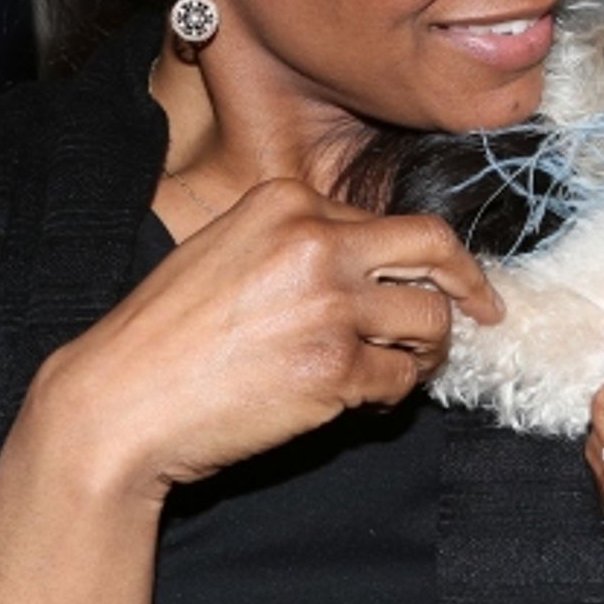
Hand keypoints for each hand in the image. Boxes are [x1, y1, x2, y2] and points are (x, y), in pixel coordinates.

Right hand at [36, 178, 502, 501]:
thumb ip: (299, 243)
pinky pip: (399, 379)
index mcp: (287, 200)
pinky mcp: (335, 367)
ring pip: (430, 321)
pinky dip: (392, 393)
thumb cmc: (165, 336)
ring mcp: (330, 303)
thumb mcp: (227, 250)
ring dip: (426, 351)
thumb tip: (376, 268)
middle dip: (470, 282)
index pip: (387, 220)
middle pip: (434, 247)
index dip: (416, 260)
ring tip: (400, 369)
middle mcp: (316, 240)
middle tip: (485, 310)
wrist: (118, 402)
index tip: (436, 282)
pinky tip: (363, 398)